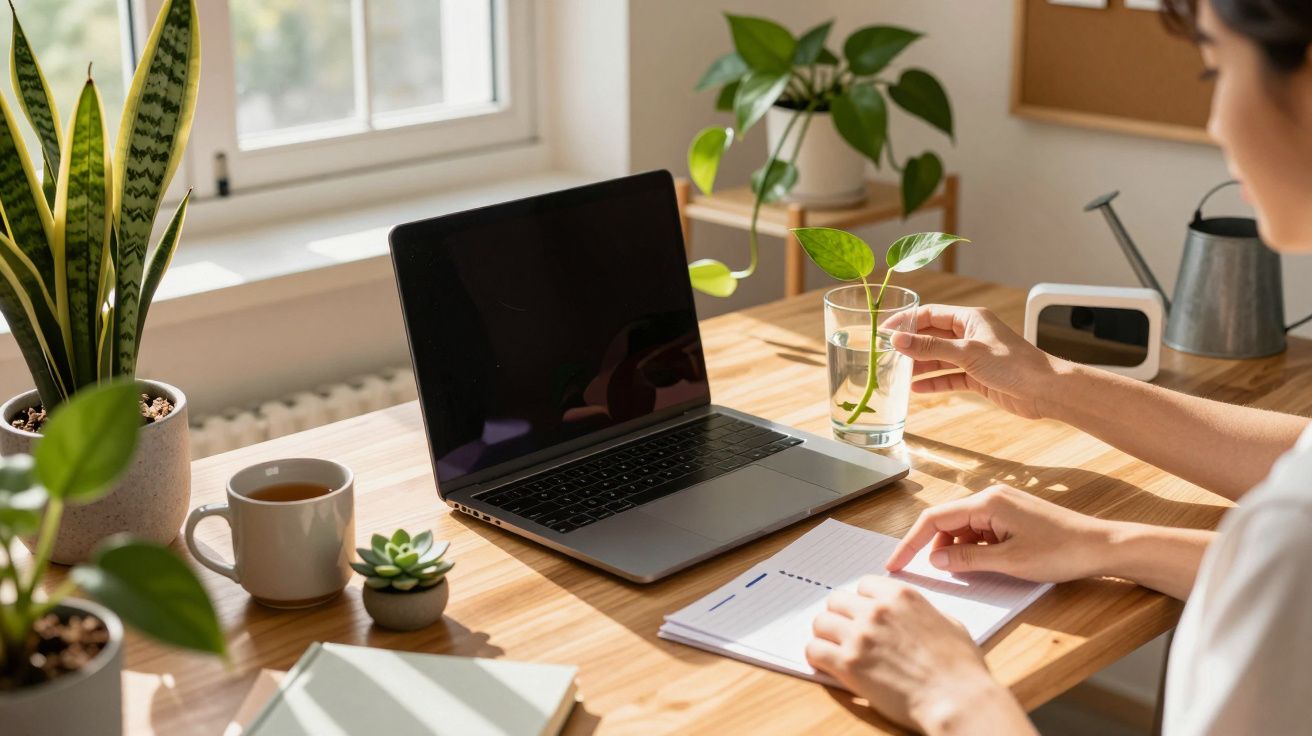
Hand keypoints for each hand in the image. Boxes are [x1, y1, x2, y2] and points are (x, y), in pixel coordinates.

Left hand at [806, 577, 1027, 733]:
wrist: (958, 700)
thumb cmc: (961, 668)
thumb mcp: (949, 623)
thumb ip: (922, 612)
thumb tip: (912, 616)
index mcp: (901, 596)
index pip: (863, 585)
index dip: (862, 601)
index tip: (863, 614)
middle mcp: (876, 610)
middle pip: (836, 600)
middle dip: (840, 616)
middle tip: (844, 633)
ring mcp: (860, 636)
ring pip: (820, 622)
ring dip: (825, 635)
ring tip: (833, 648)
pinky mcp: (848, 664)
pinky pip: (814, 650)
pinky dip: (817, 657)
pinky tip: (827, 664)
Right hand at [885, 485, 1113, 582]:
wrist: (1102, 547)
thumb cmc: (1062, 551)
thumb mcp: (1009, 562)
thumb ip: (967, 560)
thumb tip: (936, 561)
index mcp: (987, 502)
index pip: (934, 519)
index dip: (911, 542)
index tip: (896, 563)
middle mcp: (992, 497)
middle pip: (947, 522)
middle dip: (936, 549)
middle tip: (934, 576)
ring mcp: (1003, 505)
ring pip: (964, 528)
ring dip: (958, 551)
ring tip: (967, 574)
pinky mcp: (1013, 516)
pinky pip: (981, 531)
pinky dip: (975, 549)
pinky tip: (985, 565)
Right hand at [889, 305, 1065, 419]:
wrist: (1045, 390)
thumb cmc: (1014, 365)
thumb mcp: (967, 353)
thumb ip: (931, 347)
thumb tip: (898, 340)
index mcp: (970, 319)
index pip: (930, 314)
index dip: (905, 322)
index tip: (883, 331)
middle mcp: (970, 335)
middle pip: (932, 336)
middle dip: (910, 346)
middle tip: (885, 355)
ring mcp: (974, 356)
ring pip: (939, 358)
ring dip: (919, 365)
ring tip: (896, 374)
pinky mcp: (978, 377)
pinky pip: (949, 377)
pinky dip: (934, 382)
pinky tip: (917, 389)